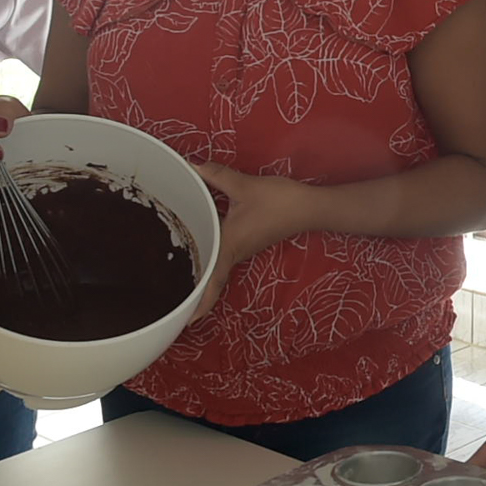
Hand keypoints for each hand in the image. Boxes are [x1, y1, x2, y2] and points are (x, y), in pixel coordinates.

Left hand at [191, 163, 312, 317]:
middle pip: (212, 281)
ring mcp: (243, 249)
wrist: (309, 207)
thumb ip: (217, 176)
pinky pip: (224, 259)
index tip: (186, 320)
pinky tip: (201, 257)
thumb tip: (192, 165)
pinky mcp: (248, 243)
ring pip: (217, 271)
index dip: (200, 302)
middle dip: (195, 298)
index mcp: (230, 245)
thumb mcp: (245, 186)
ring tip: (181, 287)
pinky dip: (210, 264)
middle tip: (175, 308)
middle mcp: (235, 252)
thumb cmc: (279, 201)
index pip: (212, 279)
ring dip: (202, 280)